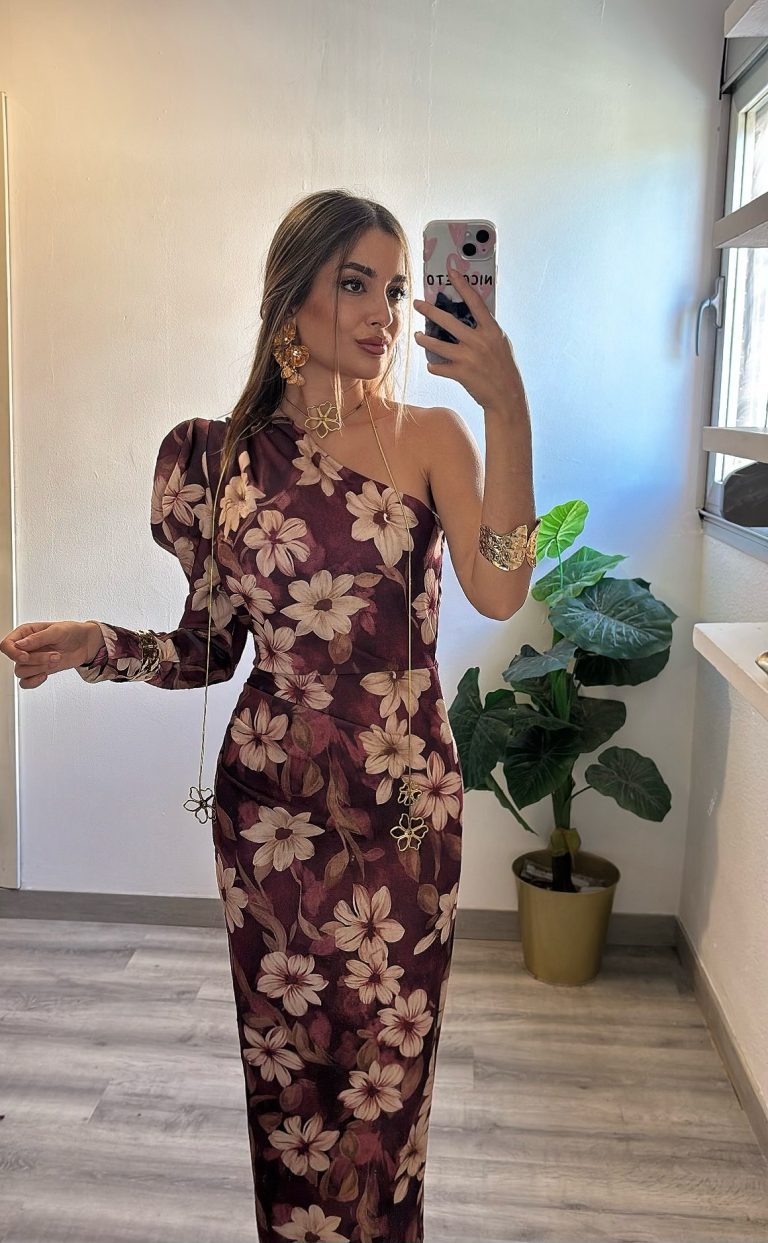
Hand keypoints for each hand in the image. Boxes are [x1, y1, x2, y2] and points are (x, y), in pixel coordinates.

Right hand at [0, 620, 101, 689]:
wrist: (85, 644)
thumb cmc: (72, 632)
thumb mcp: (56, 630)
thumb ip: (37, 638)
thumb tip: (20, 645)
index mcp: (26, 633)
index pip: (6, 645)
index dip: (13, 652)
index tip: (26, 656)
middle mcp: (26, 647)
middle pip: (15, 660)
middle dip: (36, 660)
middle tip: (54, 654)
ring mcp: (32, 660)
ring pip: (21, 671)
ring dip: (40, 668)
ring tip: (56, 660)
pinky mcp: (39, 670)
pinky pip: (25, 682)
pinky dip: (33, 682)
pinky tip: (45, 675)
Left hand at [413, 260, 523, 412]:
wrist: (506, 396)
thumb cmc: (503, 368)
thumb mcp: (501, 343)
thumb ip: (486, 330)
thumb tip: (471, 316)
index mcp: (491, 330)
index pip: (475, 302)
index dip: (462, 285)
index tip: (451, 273)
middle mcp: (478, 341)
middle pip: (448, 321)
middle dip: (429, 310)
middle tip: (418, 303)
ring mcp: (468, 357)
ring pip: (437, 344)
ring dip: (423, 339)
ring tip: (417, 335)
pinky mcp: (460, 373)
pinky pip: (438, 367)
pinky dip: (433, 366)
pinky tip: (432, 364)